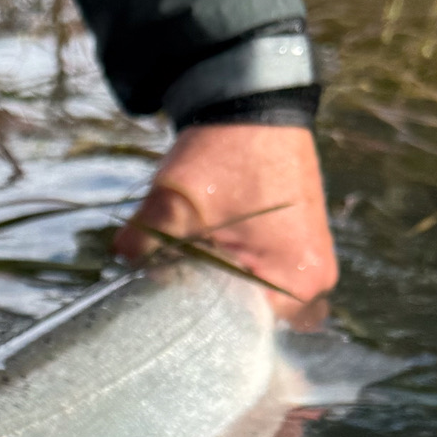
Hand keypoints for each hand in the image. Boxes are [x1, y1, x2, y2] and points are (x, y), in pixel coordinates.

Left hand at [115, 125, 337, 325]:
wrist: (253, 102)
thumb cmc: (223, 154)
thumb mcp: (172, 204)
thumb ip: (141, 246)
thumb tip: (119, 269)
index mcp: (295, 282)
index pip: (243, 334)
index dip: (202, 327)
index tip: (172, 315)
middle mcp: (316, 281)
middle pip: (253, 322)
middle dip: (214, 311)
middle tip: (178, 295)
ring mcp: (314, 262)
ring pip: (260, 300)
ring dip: (227, 290)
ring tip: (196, 272)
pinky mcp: (305, 245)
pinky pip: (269, 277)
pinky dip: (241, 272)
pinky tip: (213, 257)